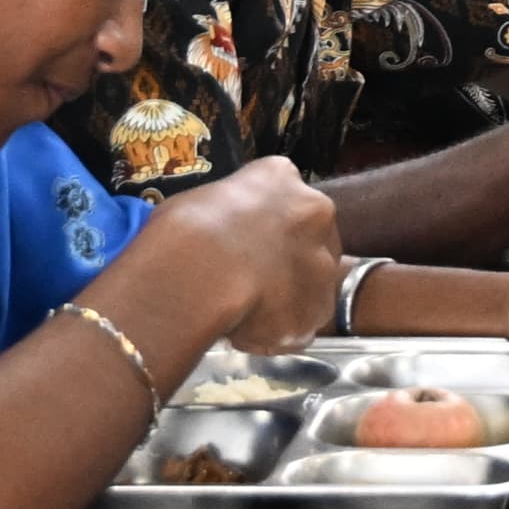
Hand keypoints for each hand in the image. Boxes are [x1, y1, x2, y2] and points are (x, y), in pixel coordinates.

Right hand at [151, 157, 342, 355]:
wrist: (199, 273)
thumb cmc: (184, 229)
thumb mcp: (199, 203)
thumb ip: (227, 215)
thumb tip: (220, 237)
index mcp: (280, 176)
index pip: (280, 194)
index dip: (260, 222)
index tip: (242, 239)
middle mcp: (316, 213)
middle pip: (306, 236)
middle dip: (283, 256)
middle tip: (247, 276)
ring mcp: (324, 264)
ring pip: (308, 282)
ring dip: (283, 295)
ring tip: (242, 310)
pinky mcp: (319, 310)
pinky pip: (299, 322)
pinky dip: (276, 332)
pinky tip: (244, 331)